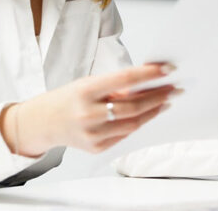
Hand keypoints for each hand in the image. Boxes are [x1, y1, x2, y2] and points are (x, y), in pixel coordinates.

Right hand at [1, 63, 175, 155]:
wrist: (43, 123)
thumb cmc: (67, 99)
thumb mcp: (87, 84)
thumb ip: (114, 86)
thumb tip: (146, 84)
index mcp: (85, 91)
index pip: (125, 80)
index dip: (149, 74)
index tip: (168, 69)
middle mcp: (89, 113)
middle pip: (134, 106)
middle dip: (158, 95)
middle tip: (174, 87)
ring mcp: (93, 133)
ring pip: (133, 123)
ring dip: (153, 111)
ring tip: (166, 101)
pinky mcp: (96, 147)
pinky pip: (124, 134)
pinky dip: (137, 123)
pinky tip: (147, 114)